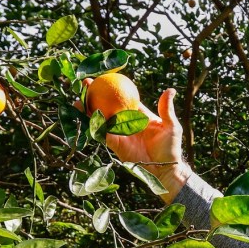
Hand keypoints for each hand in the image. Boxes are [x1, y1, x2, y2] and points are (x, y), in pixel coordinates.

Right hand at [79, 84, 189, 201]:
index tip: (103, 78)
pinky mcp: (116, 145)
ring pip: (100, 120)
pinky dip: (94, 125)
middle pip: (106, 107)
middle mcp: (125, 124)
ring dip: (88, 110)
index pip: (122, 99)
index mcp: (137, 116)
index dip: (113, 89)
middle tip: (85, 84)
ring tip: (77, 100)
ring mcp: (119, 134)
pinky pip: (103, 134)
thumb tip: (170, 90)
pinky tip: (86, 116)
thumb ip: (166, 109)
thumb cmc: (171, 147)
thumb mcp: (171, 125)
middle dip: (94, 96)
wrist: (166, 169)